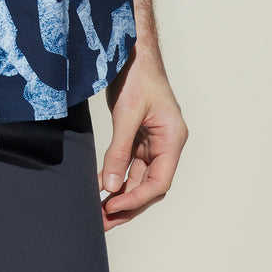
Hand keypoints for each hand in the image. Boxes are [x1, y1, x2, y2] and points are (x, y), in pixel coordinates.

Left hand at [97, 45, 187, 231]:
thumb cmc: (137, 74)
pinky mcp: (138, 135)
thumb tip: (111, 186)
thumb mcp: (127, 113)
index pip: (160, 180)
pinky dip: (115, 176)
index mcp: (173, 138)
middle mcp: (166, 143)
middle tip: (103, 221)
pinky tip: (99, 187)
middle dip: (128, 205)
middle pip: (150, 185)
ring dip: (120, 194)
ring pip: (139, 177)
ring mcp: (152, 140)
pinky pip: (129, 163)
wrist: (130, 49)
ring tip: (99, 212)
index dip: (137, 198)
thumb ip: (119, 151)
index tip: (113, 207)